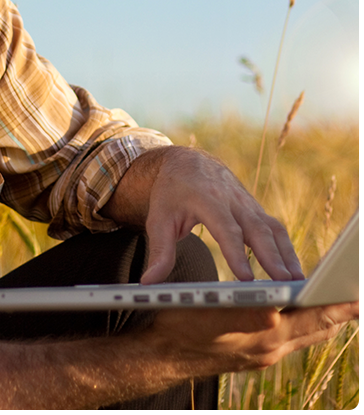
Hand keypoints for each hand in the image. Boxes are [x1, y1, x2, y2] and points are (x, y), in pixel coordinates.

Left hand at [139, 146, 303, 283]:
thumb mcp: (158, 218)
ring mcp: (247, 203)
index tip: (246, 278)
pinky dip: (286, 249)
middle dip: (272, 257)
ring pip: (272, 228)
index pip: (225, 229)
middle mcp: (232, 200)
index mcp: (207, 199)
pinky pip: (275, 229)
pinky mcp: (256, 210)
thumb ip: (159, 251)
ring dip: (287, 255)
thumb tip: (148, 283)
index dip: (237, 253)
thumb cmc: (172, 192)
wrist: (188, 162)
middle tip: (285, 284)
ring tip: (297, 283)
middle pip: (257, 229)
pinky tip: (293, 272)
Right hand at [146, 301, 359, 376]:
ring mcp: (265, 354)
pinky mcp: (257, 353)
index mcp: (265, 337)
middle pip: (319, 328)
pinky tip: (308, 310)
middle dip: (341, 311)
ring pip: (308, 333)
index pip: (315, 319)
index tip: (359, 293)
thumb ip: (247, 315)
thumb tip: (276, 312)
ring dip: (326, 317)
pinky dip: (308, 321)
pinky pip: (294, 336)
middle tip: (359, 294)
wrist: (163, 352)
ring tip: (345, 301)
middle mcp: (271, 349)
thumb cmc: (182, 324)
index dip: (339, 305)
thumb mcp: (211, 314)